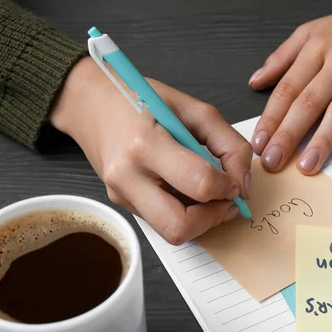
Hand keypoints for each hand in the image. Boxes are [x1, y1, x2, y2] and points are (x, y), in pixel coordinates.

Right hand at [50, 57, 252, 244]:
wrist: (89, 103)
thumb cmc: (141, 99)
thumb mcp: (193, 108)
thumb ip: (228, 143)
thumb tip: (243, 184)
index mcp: (146, 145)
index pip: (200, 184)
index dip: (228, 187)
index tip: (234, 180)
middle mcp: (128, 177)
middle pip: (180, 226)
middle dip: (213, 219)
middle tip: (227, 202)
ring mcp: (120, 194)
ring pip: (170, 232)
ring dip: (200, 222)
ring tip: (210, 197)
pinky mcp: (120, 203)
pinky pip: (160, 220)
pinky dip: (183, 212)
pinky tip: (186, 189)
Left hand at [248, 0, 331, 173]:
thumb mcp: (314, 31)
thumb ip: (283, 57)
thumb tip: (255, 81)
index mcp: (317, 46)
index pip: (288, 87)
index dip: (271, 117)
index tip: (259, 143)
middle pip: (309, 101)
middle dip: (288, 134)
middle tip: (273, 161)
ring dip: (322, 138)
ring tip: (307, 164)